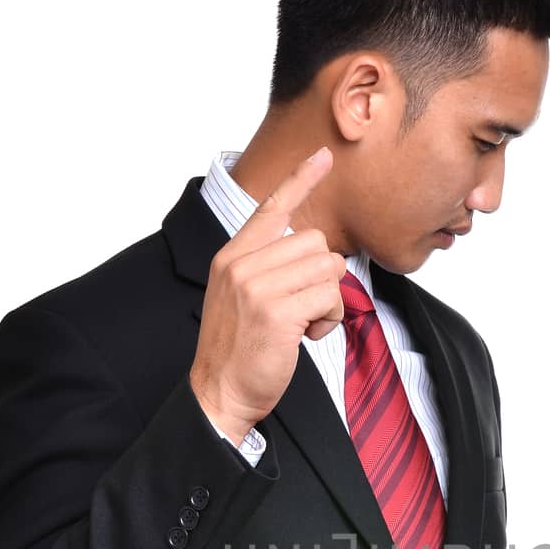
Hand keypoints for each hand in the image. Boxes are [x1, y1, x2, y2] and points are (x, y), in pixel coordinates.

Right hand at [189, 146, 347, 439]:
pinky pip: (329, 296)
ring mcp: (257, 286)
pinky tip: (307, 336)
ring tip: (303, 324)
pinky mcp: (277, 311)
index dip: (300, 180)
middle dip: (322, 277)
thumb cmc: (239, 351)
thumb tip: (315, 254)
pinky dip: (329, 319)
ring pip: (327, 268)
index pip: (270, 208)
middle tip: (303, 309)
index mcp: (232, 257)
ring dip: (328, 301)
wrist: (219, 392)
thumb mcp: (242, 298)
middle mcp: (241, 264)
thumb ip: (268, 269)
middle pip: (315, 242)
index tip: (324, 156)